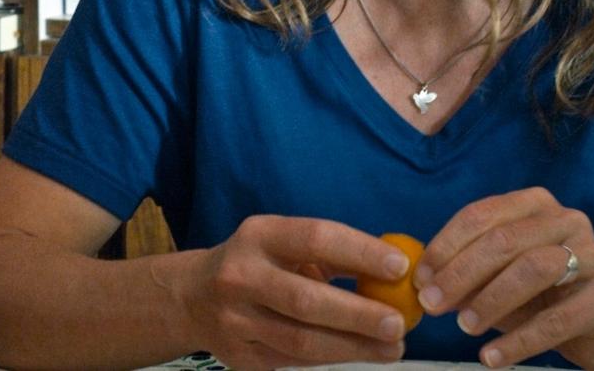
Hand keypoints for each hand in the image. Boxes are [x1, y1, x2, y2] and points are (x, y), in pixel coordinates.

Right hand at [183, 214, 410, 368]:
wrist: (192, 297)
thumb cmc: (259, 264)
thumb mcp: (283, 243)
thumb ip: (331, 255)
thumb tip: (396, 274)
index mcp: (258, 235)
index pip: (315, 238)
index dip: (361, 253)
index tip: (401, 267)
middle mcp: (241, 275)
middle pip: (306, 299)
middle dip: (359, 315)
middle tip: (399, 324)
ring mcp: (235, 320)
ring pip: (301, 341)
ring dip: (353, 347)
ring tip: (392, 349)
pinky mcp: (239, 356)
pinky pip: (293, 361)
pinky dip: (331, 359)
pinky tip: (359, 354)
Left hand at [415, 187, 593, 368]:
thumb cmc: (545, 294)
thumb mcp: (501, 277)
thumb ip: (468, 273)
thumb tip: (424, 282)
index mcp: (534, 204)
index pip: (481, 215)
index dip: (445, 246)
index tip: (421, 277)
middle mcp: (566, 220)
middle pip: (504, 240)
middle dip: (460, 274)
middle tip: (432, 304)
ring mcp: (593, 256)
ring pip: (532, 270)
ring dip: (490, 300)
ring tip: (463, 327)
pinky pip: (556, 320)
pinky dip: (518, 341)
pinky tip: (491, 357)